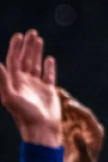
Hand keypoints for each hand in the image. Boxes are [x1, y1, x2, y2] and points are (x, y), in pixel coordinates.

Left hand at [0, 30, 61, 145]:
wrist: (41, 129)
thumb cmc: (23, 115)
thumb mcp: (9, 96)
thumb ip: (2, 80)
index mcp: (15, 81)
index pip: (14, 60)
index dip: (16, 47)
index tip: (19, 35)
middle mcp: (24, 82)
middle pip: (25, 59)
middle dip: (28, 46)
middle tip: (32, 32)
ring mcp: (37, 86)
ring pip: (36, 65)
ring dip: (37, 52)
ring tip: (39, 40)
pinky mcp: (49, 92)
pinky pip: (49, 76)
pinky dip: (49, 67)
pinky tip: (50, 59)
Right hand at [59, 90, 104, 161]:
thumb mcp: (83, 159)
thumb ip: (81, 146)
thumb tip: (76, 132)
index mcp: (95, 132)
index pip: (87, 116)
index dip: (78, 109)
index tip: (68, 104)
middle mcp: (86, 127)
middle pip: (77, 111)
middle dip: (68, 101)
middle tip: (58, 92)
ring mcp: (75, 127)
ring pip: (68, 111)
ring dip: (61, 102)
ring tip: (52, 92)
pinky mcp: (66, 129)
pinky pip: (61, 117)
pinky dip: (55, 110)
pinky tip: (47, 102)